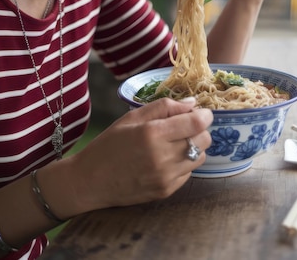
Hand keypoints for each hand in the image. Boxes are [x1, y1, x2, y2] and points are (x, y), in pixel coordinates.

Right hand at [68, 97, 212, 212]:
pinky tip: (167, 159)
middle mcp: (162, 157)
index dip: (205, 115)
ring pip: (200, 157)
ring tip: (175, 143)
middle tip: (186, 126)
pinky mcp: (166, 191)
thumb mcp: (133, 117)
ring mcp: (165, 177)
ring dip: (194, 147)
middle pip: (203, 140)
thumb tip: (192, 104)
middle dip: (199, 130)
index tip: (202, 112)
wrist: (91, 180)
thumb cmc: (110, 144)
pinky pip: (189, 173)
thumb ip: (164, 107)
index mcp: (153, 133)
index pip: (196, 124)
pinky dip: (184, 163)